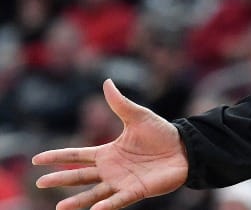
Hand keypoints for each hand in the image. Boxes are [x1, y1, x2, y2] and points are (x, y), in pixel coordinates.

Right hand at [32, 79, 188, 209]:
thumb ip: (120, 103)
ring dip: (78, 201)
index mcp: (108, 152)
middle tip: (40, 182)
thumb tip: (106, 82)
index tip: (36, 159)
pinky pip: (119, 200)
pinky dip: (107, 206)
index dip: (57, 157)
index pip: (77, 156)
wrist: (185, 148)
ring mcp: (122, 181)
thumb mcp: (138, 116)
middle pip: (80, 176)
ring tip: (60, 207)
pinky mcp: (137, 190)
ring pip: (94, 193)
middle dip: (60, 180)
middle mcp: (111, 169)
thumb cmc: (162, 134)